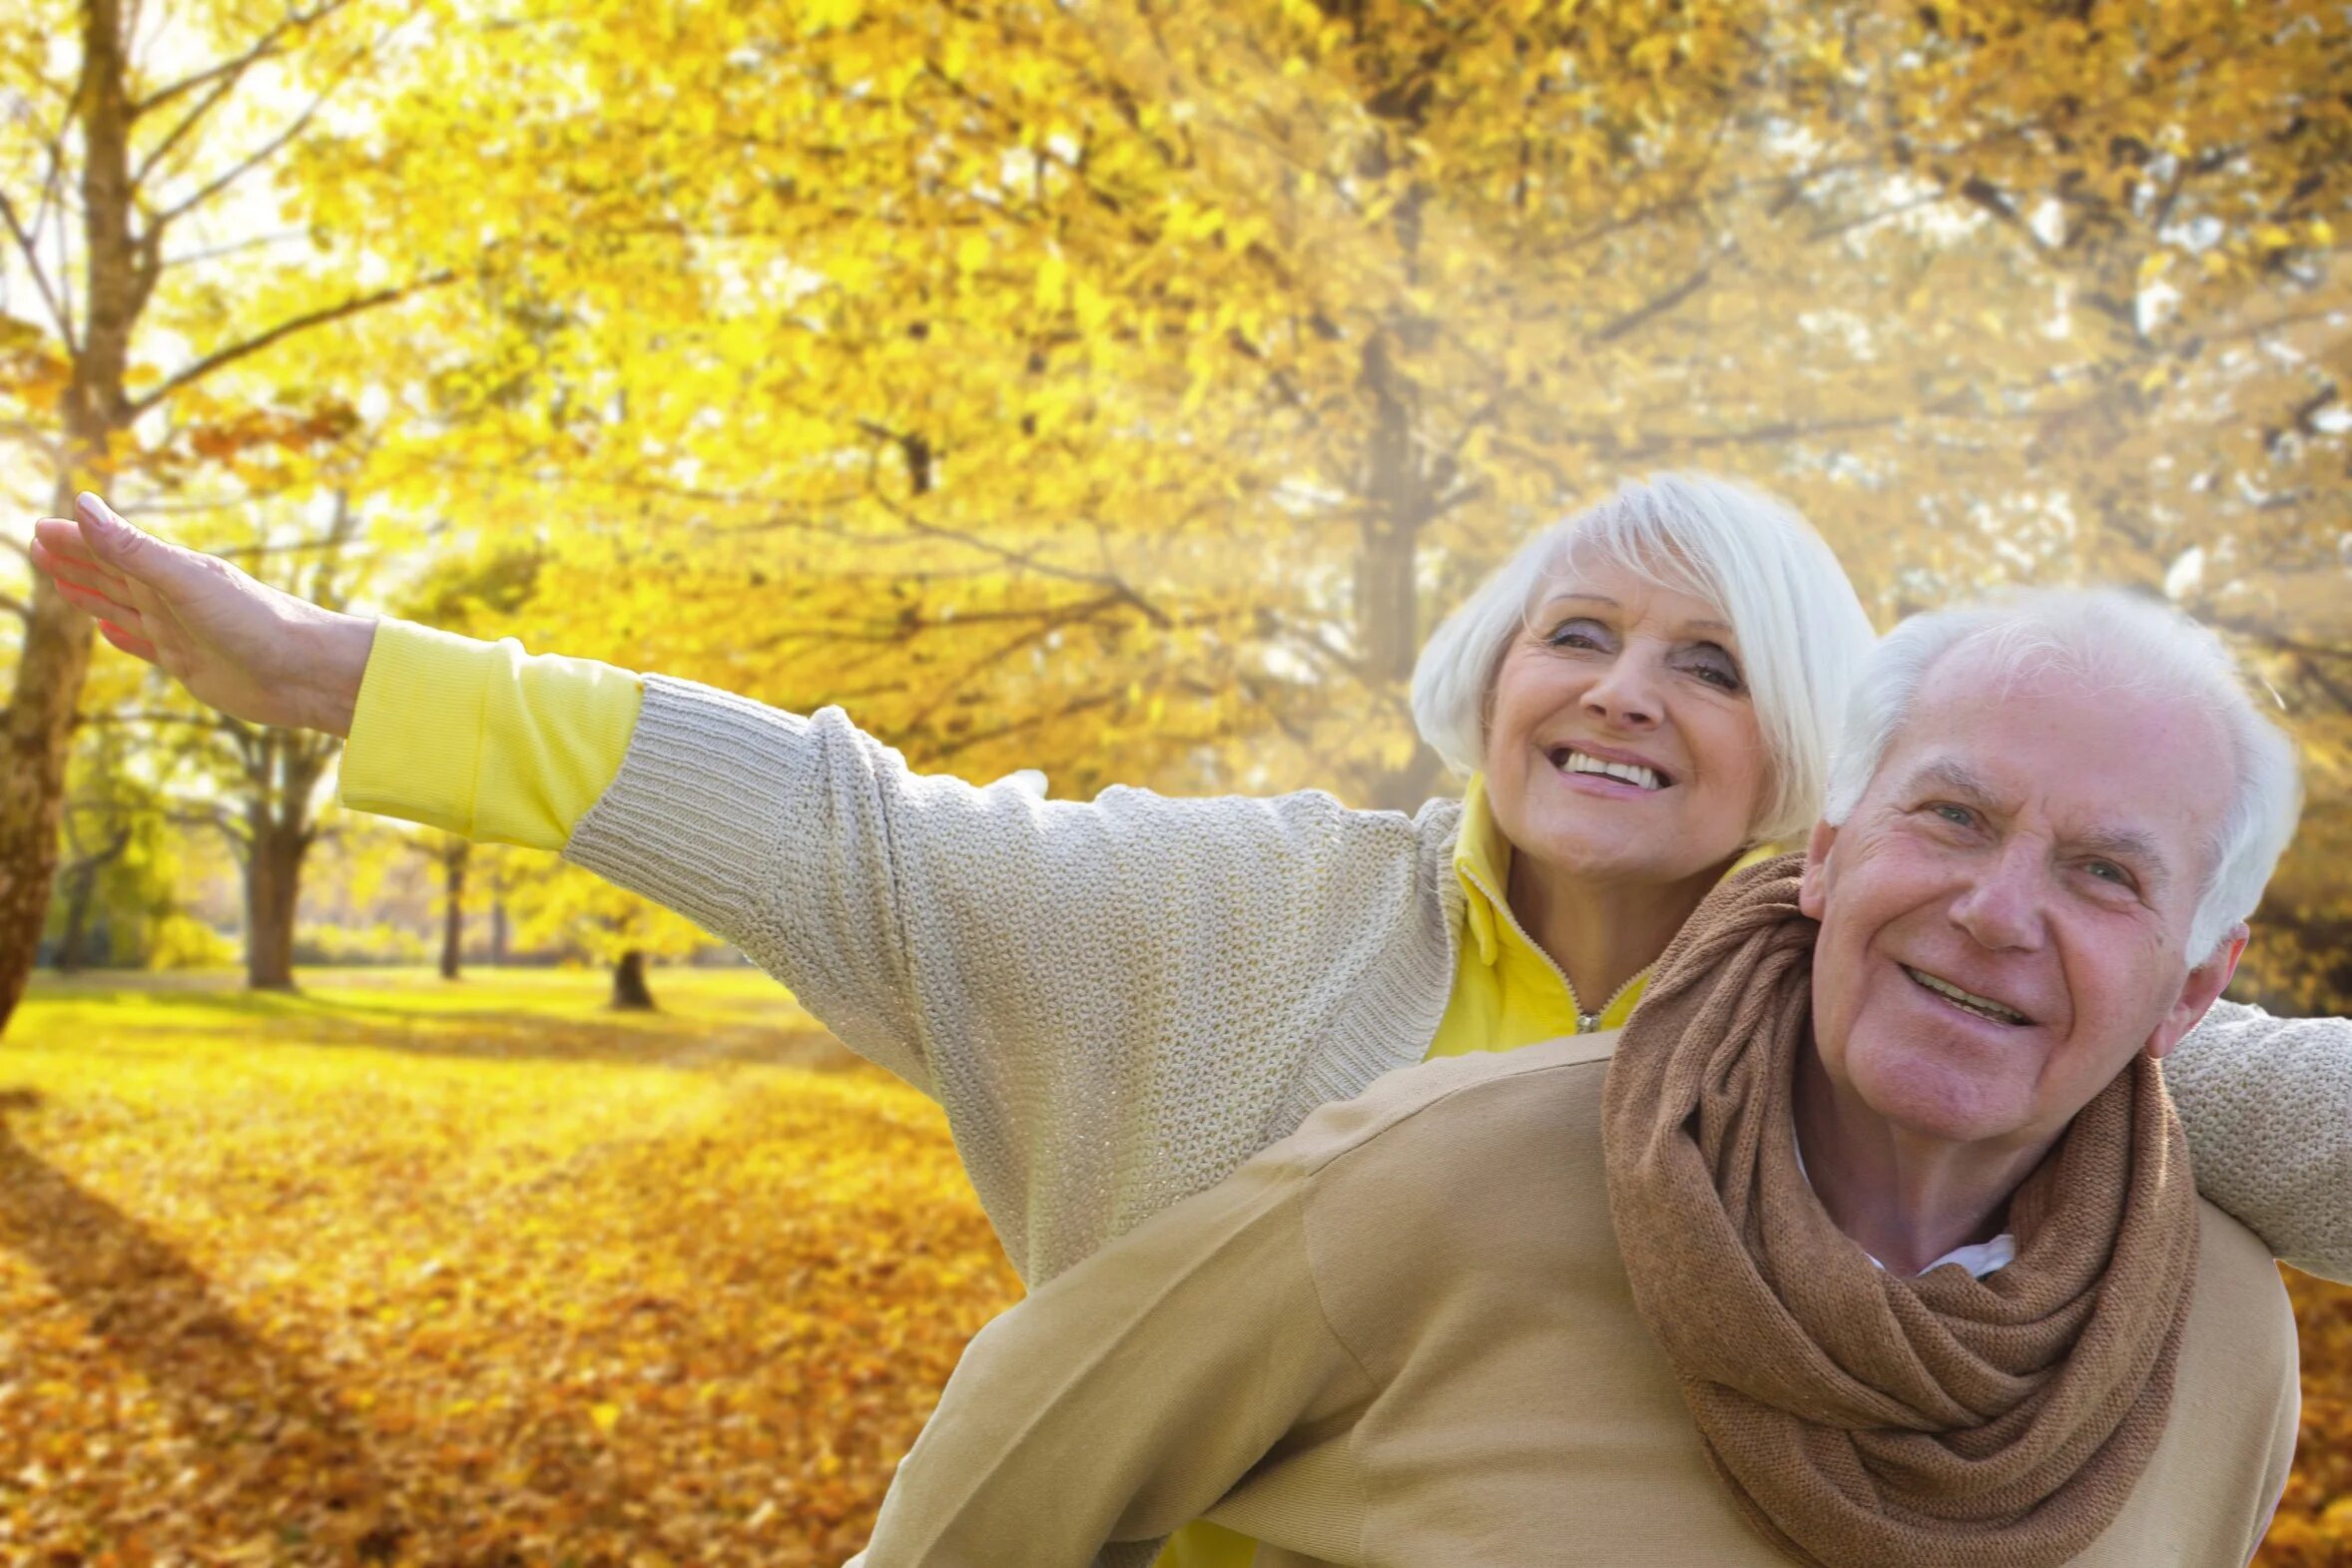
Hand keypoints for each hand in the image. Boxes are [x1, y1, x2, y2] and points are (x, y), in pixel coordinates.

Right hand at [27, 493, 376, 735]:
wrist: (306, 673)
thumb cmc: (256, 622)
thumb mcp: (185, 580)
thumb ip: (132, 548)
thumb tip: (81, 504)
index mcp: (171, 571)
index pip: (109, 548)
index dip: (74, 539)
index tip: (37, 529)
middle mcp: (173, 597)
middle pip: (110, 574)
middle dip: (74, 561)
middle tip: (36, 546)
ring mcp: (180, 631)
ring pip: (121, 607)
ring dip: (90, 593)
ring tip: (61, 581)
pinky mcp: (189, 665)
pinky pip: (144, 645)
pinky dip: (123, 635)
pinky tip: (108, 629)